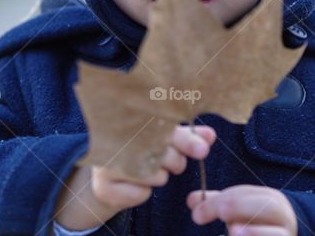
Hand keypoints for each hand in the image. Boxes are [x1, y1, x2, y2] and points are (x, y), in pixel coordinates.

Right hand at [54, 124, 215, 230]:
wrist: (108, 177)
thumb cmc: (141, 152)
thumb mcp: (166, 140)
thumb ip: (188, 138)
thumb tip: (211, 135)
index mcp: (132, 120)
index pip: (164, 129)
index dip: (186, 140)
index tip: (203, 150)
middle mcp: (115, 138)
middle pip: (162, 154)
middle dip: (176, 161)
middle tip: (172, 162)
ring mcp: (106, 163)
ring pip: (154, 176)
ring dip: (158, 177)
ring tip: (147, 170)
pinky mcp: (104, 187)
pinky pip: (141, 193)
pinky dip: (143, 192)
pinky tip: (133, 184)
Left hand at [188, 184, 298, 235]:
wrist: (287, 234)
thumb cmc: (258, 223)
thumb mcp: (239, 210)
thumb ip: (217, 204)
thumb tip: (191, 200)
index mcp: (269, 198)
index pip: (243, 194)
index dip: (218, 201)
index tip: (196, 214)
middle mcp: (282, 214)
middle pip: (262, 205)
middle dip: (235, 208)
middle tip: (214, 215)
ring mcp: (287, 234)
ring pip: (275, 231)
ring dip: (253, 231)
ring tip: (233, 231)